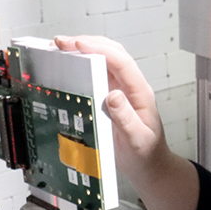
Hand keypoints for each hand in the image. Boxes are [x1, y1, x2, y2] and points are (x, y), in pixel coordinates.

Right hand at [54, 35, 197, 209]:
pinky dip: (82, 64)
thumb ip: (126, 119)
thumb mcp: (137, 141)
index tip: (78, 45)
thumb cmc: (146, 154)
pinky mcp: (110, 96)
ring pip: (104, 59)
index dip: (100, 50)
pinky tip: (68, 64)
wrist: (150, 166)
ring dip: (84, 50)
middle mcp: (131, 86)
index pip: (121, 62)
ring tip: (60, 48)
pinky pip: (96, 74)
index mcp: (140, 93)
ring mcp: (121, 89)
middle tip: (61, 43)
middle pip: (112, 53)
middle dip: (87, 43)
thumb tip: (113, 96)